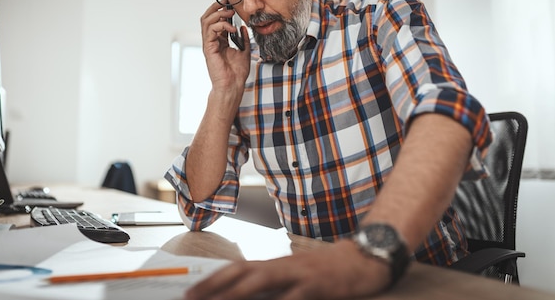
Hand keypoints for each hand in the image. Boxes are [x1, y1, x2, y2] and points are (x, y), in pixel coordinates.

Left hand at [185, 239, 392, 299]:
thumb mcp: (295, 274)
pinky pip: (294, 297)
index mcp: (275, 264)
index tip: (190, 292)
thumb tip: (244, 294)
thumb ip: (272, 283)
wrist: (364, 257)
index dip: (212, 280)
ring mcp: (299, 274)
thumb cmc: (327, 270)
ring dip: (237, 294)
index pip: (236, 269)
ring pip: (262, 282)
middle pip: (242, 273)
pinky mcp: (317, 285)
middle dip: (214, 287)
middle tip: (190, 298)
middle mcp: (282, 266)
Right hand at [200, 2, 250, 93]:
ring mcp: (209, 44)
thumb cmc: (237, 73)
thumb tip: (244, 27)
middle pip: (207, 18)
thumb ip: (244, 39)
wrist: (233, 86)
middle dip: (216, 7)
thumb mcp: (244, 52)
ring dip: (218, 14)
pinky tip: (231, 28)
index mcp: (219, 41)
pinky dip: (220, 26)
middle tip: (227, 2)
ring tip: (230, 13)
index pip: (216, 20)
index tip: (232, 3)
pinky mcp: (208, 49)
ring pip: (206, 22)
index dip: (222, 10)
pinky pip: (210, 31)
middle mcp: (212, 41)